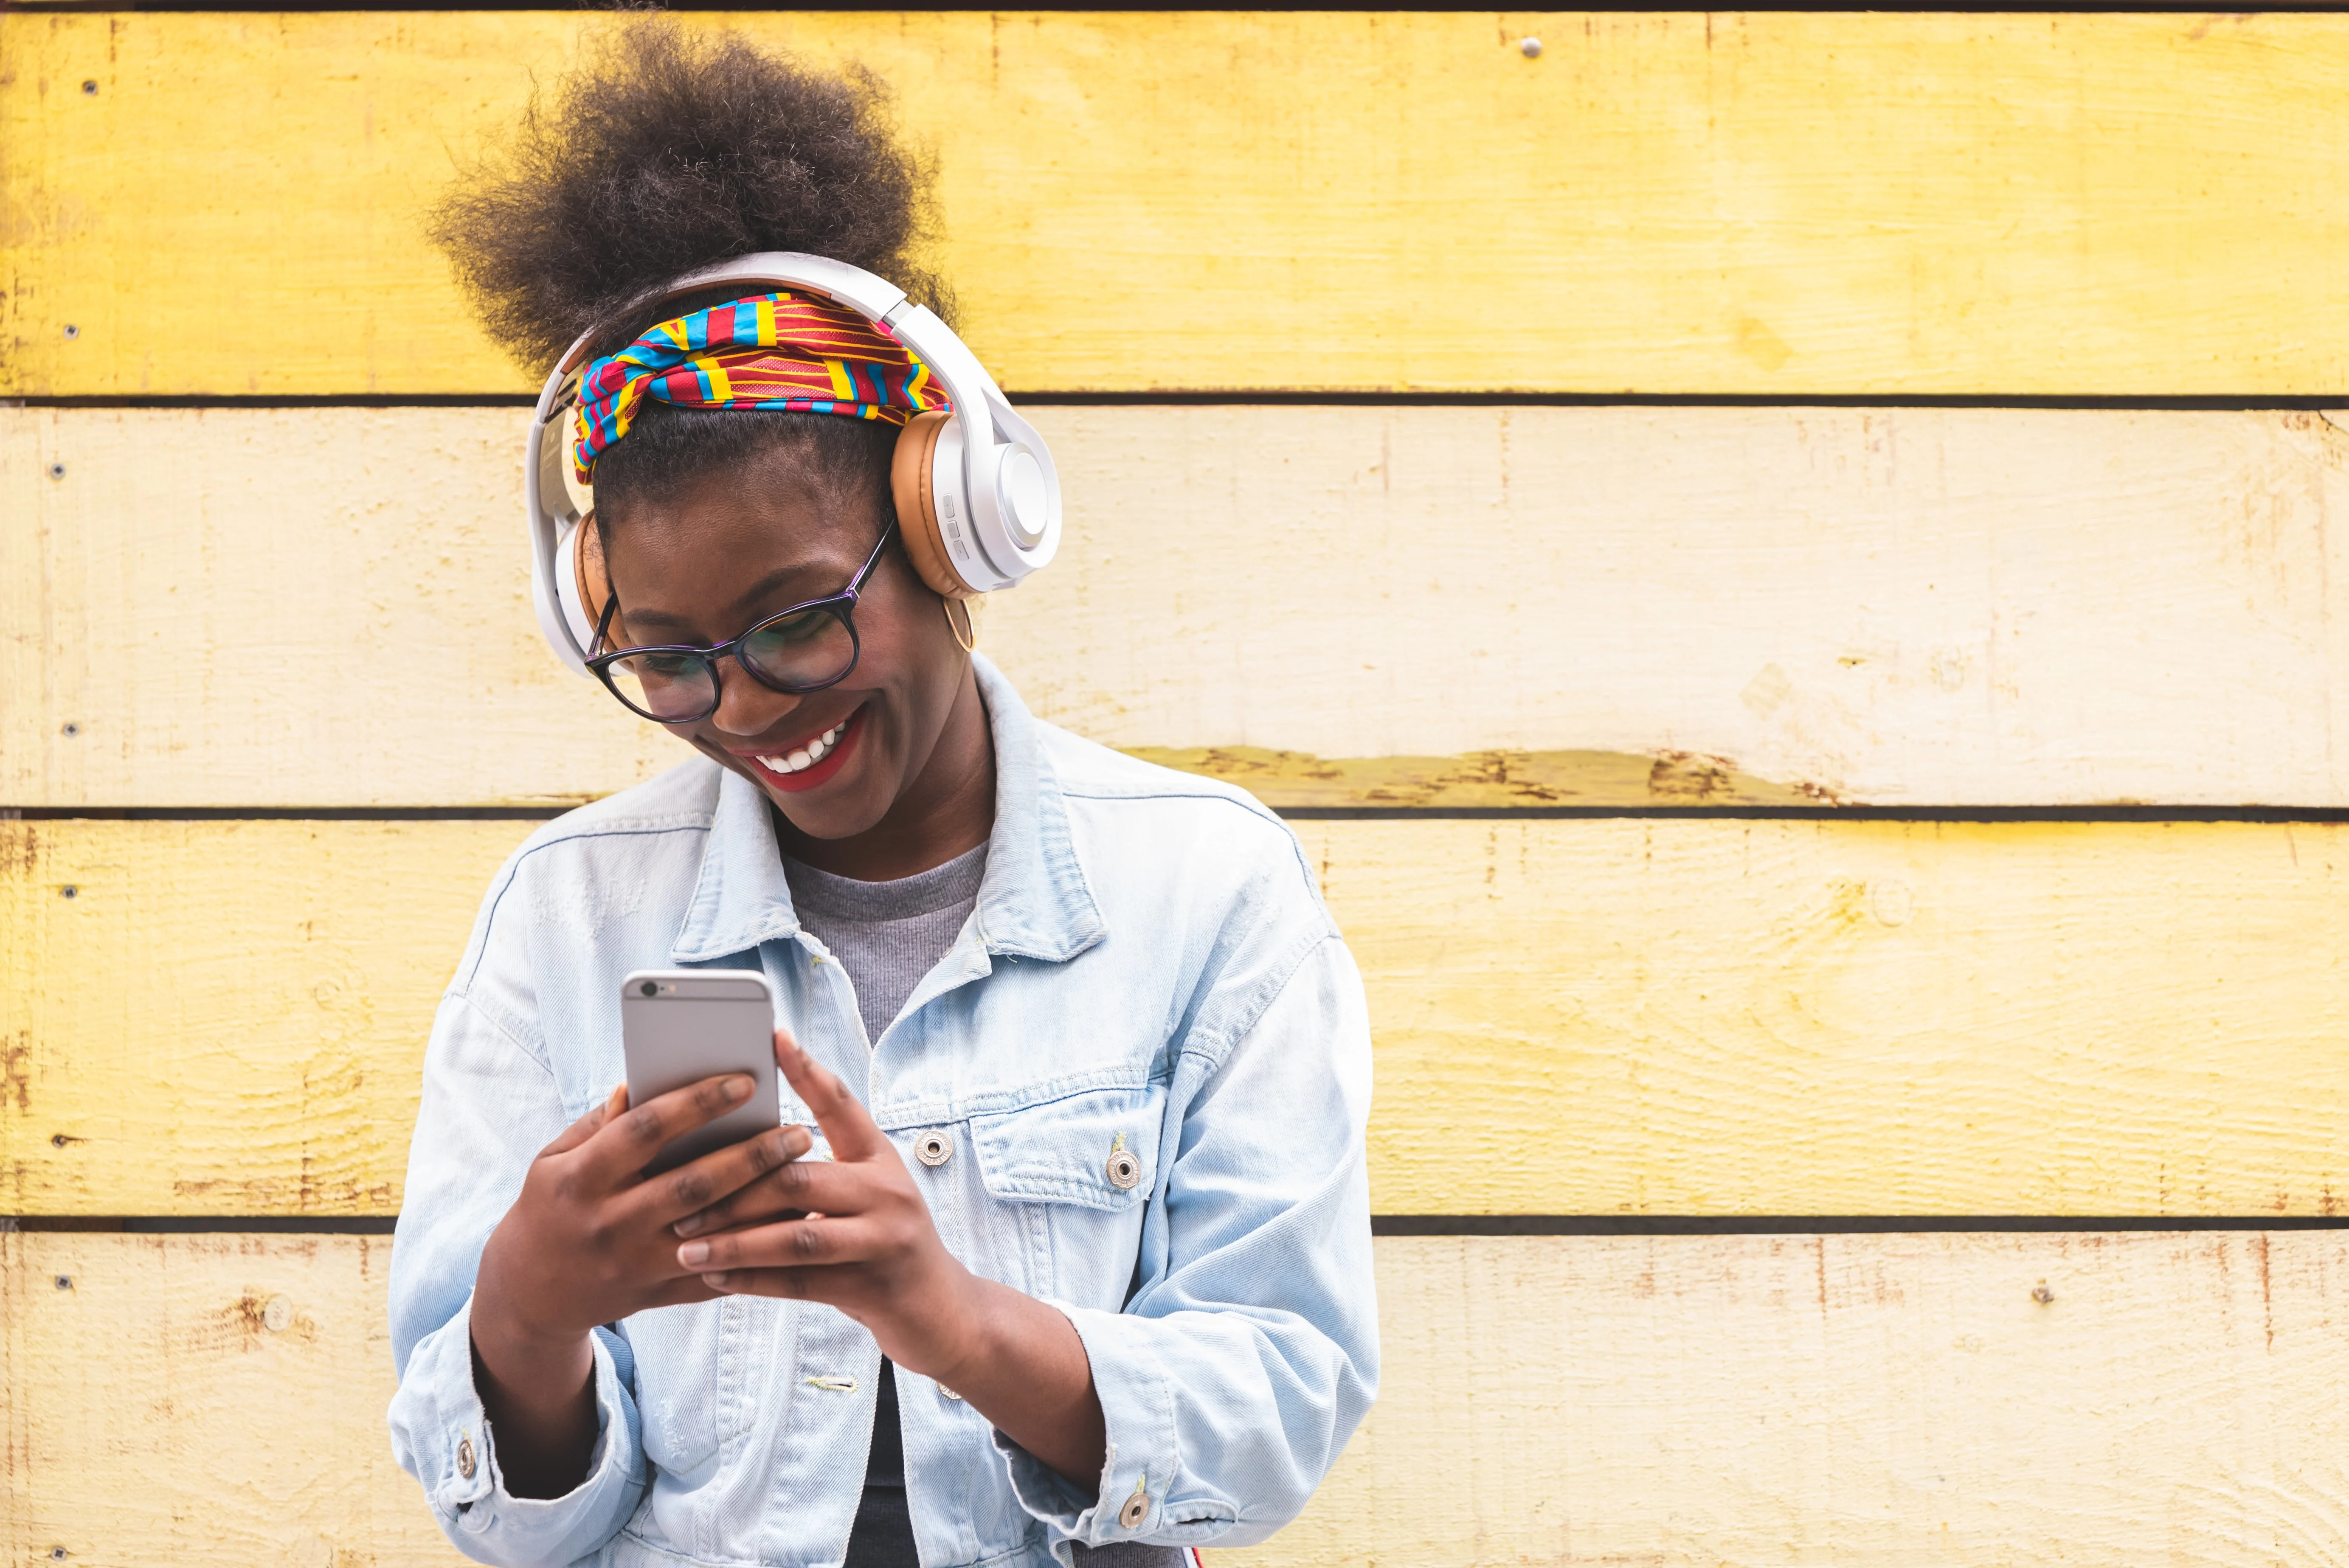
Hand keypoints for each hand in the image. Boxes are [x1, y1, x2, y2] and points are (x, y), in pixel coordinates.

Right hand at [468, 1069, 811, 1495]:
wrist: (530, 1292)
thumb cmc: (551, 1205)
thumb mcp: (554, 1159)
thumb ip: (599, 1123)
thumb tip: (641, 1081)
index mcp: (579, 1179)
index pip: (645, 1130)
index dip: (697, 1102)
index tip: (747, 1079)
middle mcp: (608, 1222)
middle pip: (693, 1185)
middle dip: (752, 1155)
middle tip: (800, 1130)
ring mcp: (635, 1263)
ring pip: (714, 1232)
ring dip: (765, 1202)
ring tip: (807, 1169)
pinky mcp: (656, 1292)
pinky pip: (715, 1269)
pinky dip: (756, 1248)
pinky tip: (792, 1221)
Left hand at [669, 1030, 983, 1374]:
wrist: (941, 1311)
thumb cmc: (884, 1244)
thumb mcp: (867, 1195)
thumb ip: (820, 1172)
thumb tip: (743, 1150)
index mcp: (881, 1159)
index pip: (842, 1105)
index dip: (809, 1071)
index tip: (774, 1039)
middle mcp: (888, 1191)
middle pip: (799, 1177)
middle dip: (732, 1189)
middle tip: (680, 1197)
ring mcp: (883, 1239)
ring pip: (795, 1236)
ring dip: (733, 1241)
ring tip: (684, 1245)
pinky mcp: (873, 1287)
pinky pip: (799, 1282)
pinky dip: (751, 1280)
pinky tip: (713, 1278)